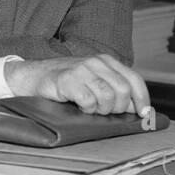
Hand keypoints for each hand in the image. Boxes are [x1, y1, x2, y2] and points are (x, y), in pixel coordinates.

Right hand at [4, 54, 152, 116]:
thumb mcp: (92, 79)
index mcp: (106, 61)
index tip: (143, 114)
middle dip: (118, 108)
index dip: (142, 99)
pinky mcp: (68, 80)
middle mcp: (96, 62)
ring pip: (108, 97)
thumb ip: (113, 88)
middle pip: (123, 91)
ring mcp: (82, 70)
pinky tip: (79, 106)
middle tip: (105, 112)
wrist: (31, 76)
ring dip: (101, 110)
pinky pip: (89, 101)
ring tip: (90, 109)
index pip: (134, 79)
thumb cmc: (64, 82)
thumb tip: (138, 108)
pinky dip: (87, 109)